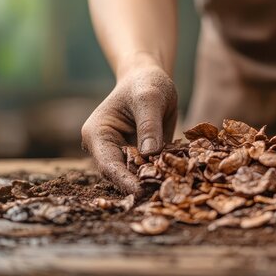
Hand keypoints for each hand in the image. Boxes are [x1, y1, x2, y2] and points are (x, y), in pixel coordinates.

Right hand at [81, 65, 177, 197]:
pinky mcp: (139, 158)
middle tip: (162, 196)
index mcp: (97, 134)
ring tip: (171, 191)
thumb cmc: (146, 83)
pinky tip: (177, 181)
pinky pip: (150, 172)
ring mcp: (122, 156)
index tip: (142, 192)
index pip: (109, 164)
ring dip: (153, 183)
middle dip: (140, 186)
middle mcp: (106, 149)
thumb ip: (149, 125)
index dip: (125, 180)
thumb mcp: (149, 98)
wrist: (150, 79)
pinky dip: (162, 176)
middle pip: (120, 176)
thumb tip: (150, 154)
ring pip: (136, 177)